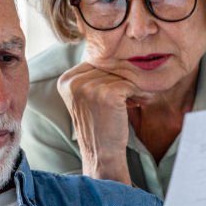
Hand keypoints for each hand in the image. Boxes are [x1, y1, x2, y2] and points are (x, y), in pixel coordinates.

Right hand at [57, 61, 153, 183]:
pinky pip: (131, 83)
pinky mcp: (107, 94)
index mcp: (66, 80)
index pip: (96, 62)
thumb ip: (93, 76)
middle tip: (133, 93)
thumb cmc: (99, 126)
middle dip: (124, 78)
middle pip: (109, 66)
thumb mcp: (87, 97)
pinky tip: (139, 103)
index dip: (111, 73)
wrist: (102, 154)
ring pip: (122, 74)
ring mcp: (89, 87)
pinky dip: (139, 92)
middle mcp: (74, 81)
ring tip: (136, 99)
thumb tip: (115, 51)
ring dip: (134, 85)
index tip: (119, 88)